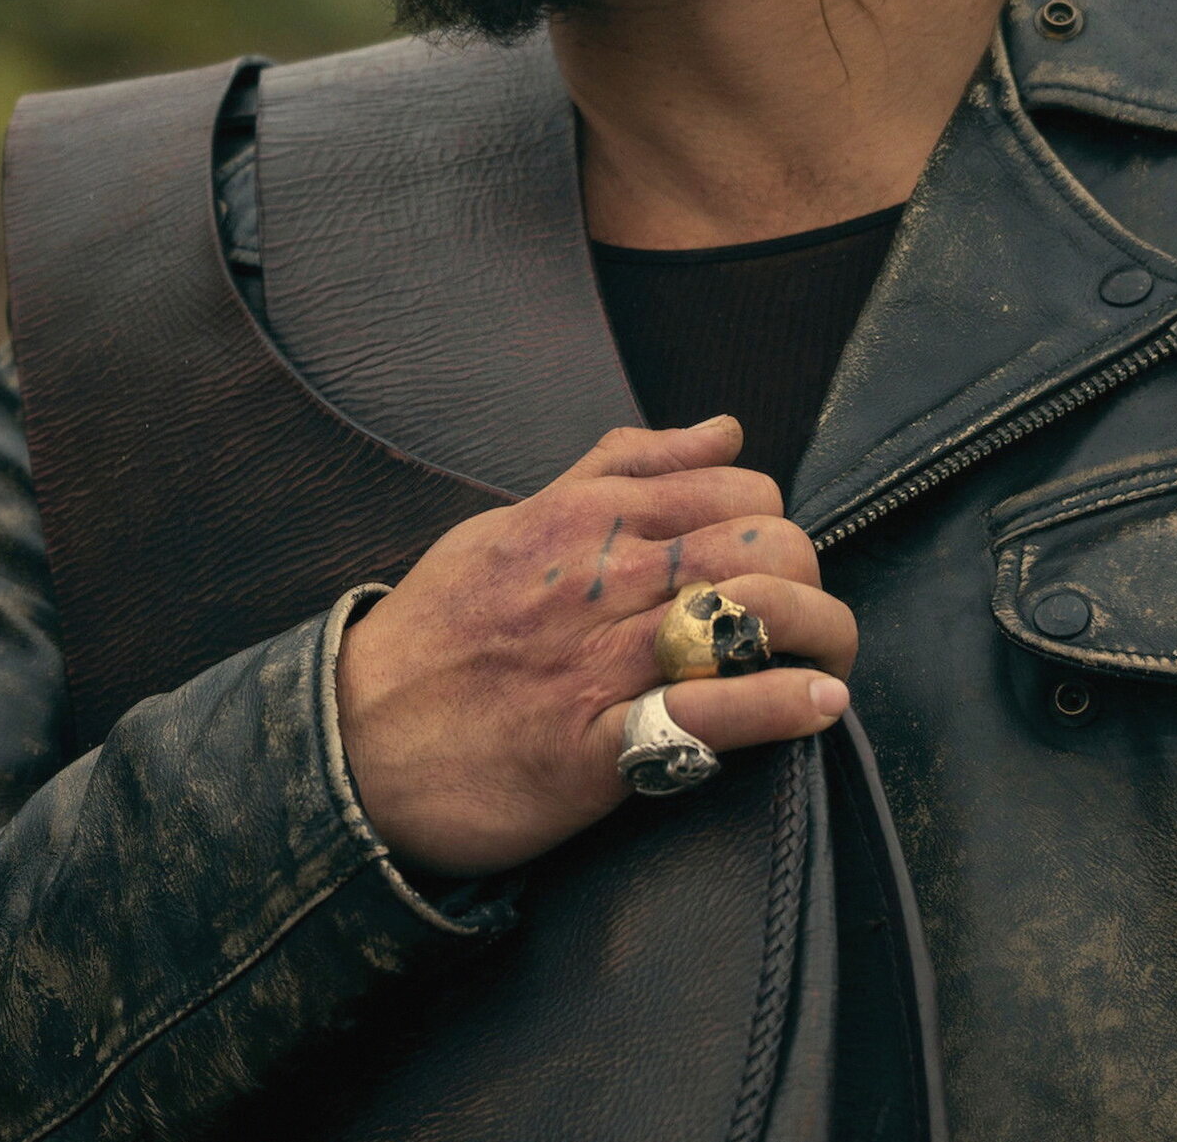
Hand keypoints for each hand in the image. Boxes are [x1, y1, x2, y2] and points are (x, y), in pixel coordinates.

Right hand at [334, 417, 855, 881]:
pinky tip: (817, 707)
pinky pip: (717, 714)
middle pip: (764, 543)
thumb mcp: (508, 528)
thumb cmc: (434, 635)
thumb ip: (616, 474)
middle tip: (796, 616)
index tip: (759, 559)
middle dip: (806, 576)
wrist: (353, 745)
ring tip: (823, 663)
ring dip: (820, 636)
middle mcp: (594, 580)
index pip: (733, 485)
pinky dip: (786, 707)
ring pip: (756, 615)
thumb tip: (723, 429)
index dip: (770, 518)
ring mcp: (596, 662)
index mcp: (575, 520)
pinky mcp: (597, 747)